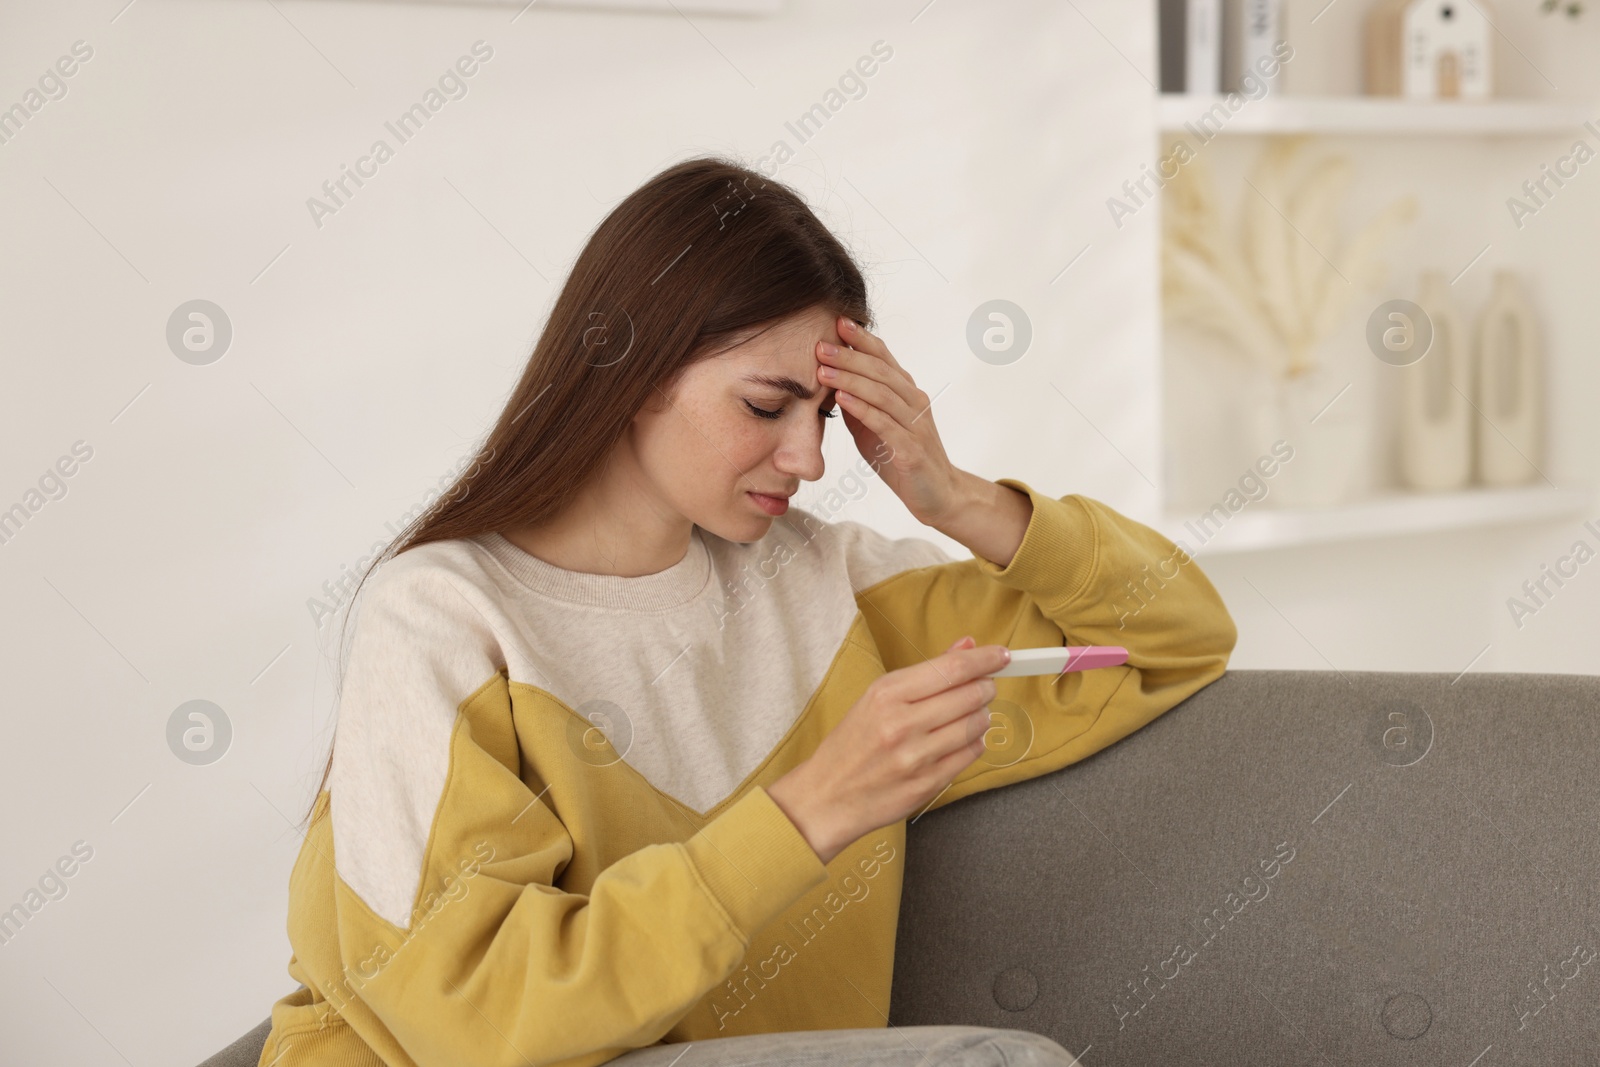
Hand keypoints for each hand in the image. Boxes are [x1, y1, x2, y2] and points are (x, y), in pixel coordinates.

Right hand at [766, 635, 1010, 864]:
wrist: (827, 797)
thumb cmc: (852, 744)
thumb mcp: (877, 698)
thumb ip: (926, 672)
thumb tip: (967, 646)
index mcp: (886, 694)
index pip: (951, 669)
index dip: (985, 659)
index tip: (1002, 655)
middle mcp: (901, 723)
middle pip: (970, 695)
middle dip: (985, 688)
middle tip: (983, 687)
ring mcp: (916, 756)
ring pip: (975, 725)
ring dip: (981, 716)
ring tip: (968, 715)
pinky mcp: (927, 784)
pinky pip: (970, 754)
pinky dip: (974, 742)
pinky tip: (961, 739)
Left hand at [817, 315, 964, 526]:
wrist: (937, 494)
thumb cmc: (903, 458)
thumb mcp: (874, 427)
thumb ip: (857, 404)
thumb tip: (829, 381)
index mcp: (906, 393)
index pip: (884, 358)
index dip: (862, 339)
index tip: (837, 322)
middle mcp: (914, 402)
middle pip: (881, 371)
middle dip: (849, 356)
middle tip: (820, 345)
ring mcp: (915, 425)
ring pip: (882, 393)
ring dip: (850, 379)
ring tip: (822, 370)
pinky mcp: (912, 450)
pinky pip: (885, 424)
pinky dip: (863, 409)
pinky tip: (842, 400)